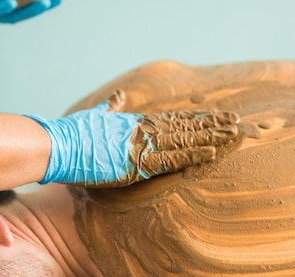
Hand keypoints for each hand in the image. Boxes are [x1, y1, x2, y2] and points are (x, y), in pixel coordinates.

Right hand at [30, 90, 243, 186]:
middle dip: (211, 123)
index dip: (194, 118)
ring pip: (184, 138)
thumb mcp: (94, 115)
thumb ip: (109, 106)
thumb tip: (117, 95)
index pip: (172, 119)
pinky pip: (172, 158)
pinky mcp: (138, 163)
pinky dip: (193, 154)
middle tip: (236, 120)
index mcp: (135, 122)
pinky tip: (212, 151)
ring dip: (210, 136)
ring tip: (234, 133)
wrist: (59, 145)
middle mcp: (143, 130)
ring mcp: (142, 145)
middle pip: (184, 125)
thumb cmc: (72, 133)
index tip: (214, 115)